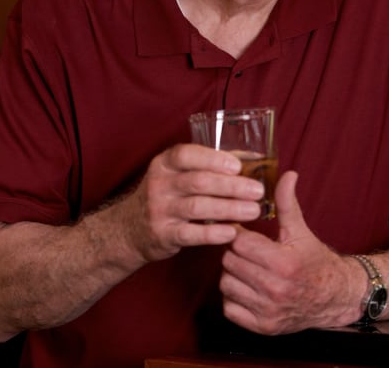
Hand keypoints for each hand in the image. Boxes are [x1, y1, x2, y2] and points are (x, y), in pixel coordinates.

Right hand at [122, 143, 263, 262]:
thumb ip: (207, 164)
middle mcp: (159, 184)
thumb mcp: (176, 173)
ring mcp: (159, 210)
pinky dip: (213, 234)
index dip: (213, 159)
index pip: (186, 155)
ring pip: (197, 207)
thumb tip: (252, 158)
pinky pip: (190, 234)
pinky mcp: (162, 234)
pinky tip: (232, 232)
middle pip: (198, 182)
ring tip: (253, 211)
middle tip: (257, 191)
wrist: (130, 228)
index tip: (238, 166)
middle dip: (231, 186)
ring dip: (229, 208)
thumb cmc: (167, 195)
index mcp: (164, 163)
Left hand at [219, 171, 359, 333]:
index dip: (239, 235)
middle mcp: (275, 289)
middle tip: (247, 251)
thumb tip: (288, 174)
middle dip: (236, 253)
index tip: (244, 232)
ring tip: (248, 268)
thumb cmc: (315, 261)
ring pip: (226, 284)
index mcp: (283, 263)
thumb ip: (287, 203)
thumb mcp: (300, 231)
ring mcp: (268, 311)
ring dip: (233, 274)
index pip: (239, 242)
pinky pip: (229, 307)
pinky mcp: (262, 327)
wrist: (334, 298)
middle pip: (229, 262)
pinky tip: (248, 288)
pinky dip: (234, 297)